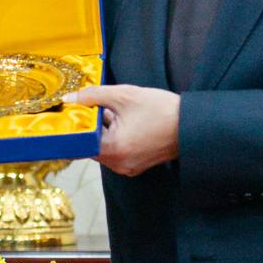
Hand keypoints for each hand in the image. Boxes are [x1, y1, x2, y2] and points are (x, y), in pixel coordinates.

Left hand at [64, 82, 180, 176]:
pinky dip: (115, 138)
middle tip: (98, 106)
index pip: (80, 141)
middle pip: (91, 145)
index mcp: (112, 149)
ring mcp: (127, 167)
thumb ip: (94, 95)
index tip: (76, 111)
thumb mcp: (124, 96)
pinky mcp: (135, 166)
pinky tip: (125, 122)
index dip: (76, 124)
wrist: (191, 125)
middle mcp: (118, 163)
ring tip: (116, 113)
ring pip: (103, 148)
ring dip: (104, 131)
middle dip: (92, 126)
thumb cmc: (162, 110)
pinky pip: (116, 152)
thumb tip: (70, 98)